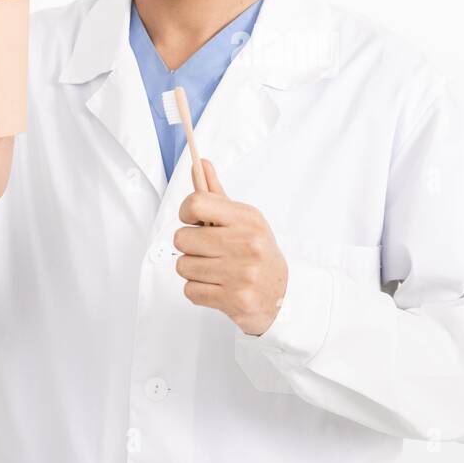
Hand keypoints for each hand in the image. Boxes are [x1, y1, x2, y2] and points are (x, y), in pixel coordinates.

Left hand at [174, 159, 287, 335]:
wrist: (281, 294)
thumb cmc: (257, 252)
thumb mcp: (243, 220)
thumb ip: (216, 194)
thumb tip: (200, 164)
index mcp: (247, 218)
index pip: (197, 204)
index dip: (185, 212)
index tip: (191, 220)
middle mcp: (246, 243)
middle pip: (183, 238)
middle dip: (189, 246)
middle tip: (206, 250)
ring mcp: (241, 273)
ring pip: (183, 266)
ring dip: (193, 270)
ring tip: (213, 270)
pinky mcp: (235, 298)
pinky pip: (190, 290)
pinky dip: (198, 290)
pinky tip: (216, 286)